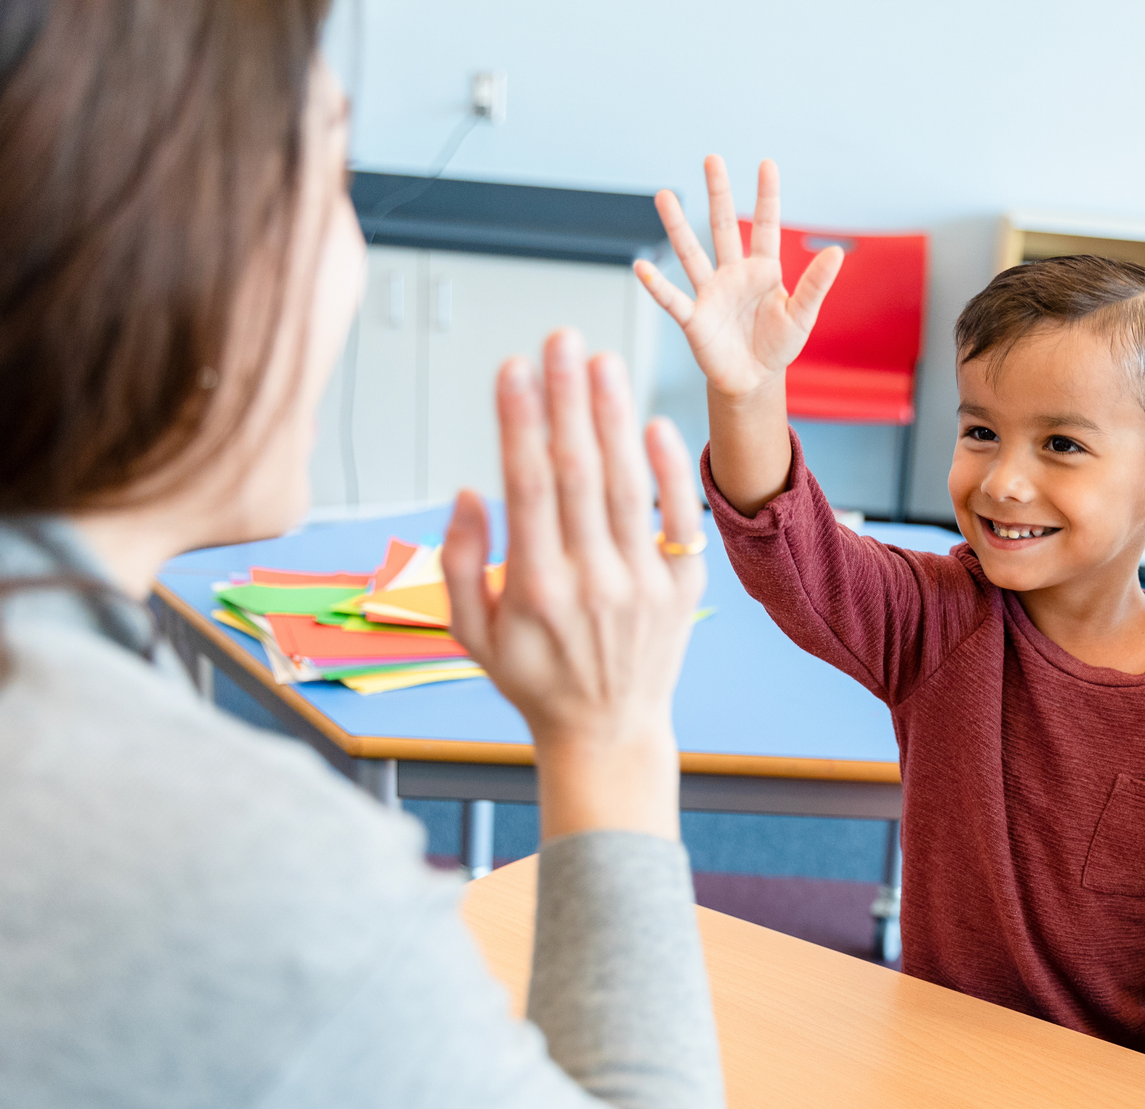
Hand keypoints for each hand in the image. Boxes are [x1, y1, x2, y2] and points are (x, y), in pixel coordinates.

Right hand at [443, 329, 705, 839]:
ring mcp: (645, 586)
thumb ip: (461, 563)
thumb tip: (468, 492)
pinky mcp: (683, 588)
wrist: (608, 733)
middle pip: (581, 475)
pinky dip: (669, 472)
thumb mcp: (472, 634)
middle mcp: (594, 584)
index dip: (520, 424)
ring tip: (603, 361)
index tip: (512, 368)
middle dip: (568, 401)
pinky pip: (679, 521)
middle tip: (561, 339)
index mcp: (537, 590)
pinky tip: (653, 422)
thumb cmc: (533, 679)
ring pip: (630, 487)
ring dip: (615, 419)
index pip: (528, 488)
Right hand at [634, 156, 842, 400]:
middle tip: (712, 159)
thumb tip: (837, 252)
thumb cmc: (777, 345)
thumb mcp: (802, 315)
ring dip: (677, 226)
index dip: (767, 196)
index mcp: (763, 270)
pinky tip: (642, 267)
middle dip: (719, 194)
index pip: (766, 226)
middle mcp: (733, 274)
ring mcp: (711, 293)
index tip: (767, 164)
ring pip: (691, 253)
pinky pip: (673, 299)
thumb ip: (816, 284)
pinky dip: (657, 285)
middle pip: (724, 227)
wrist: (754, 379)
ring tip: (665, 195)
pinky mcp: (695, 320)